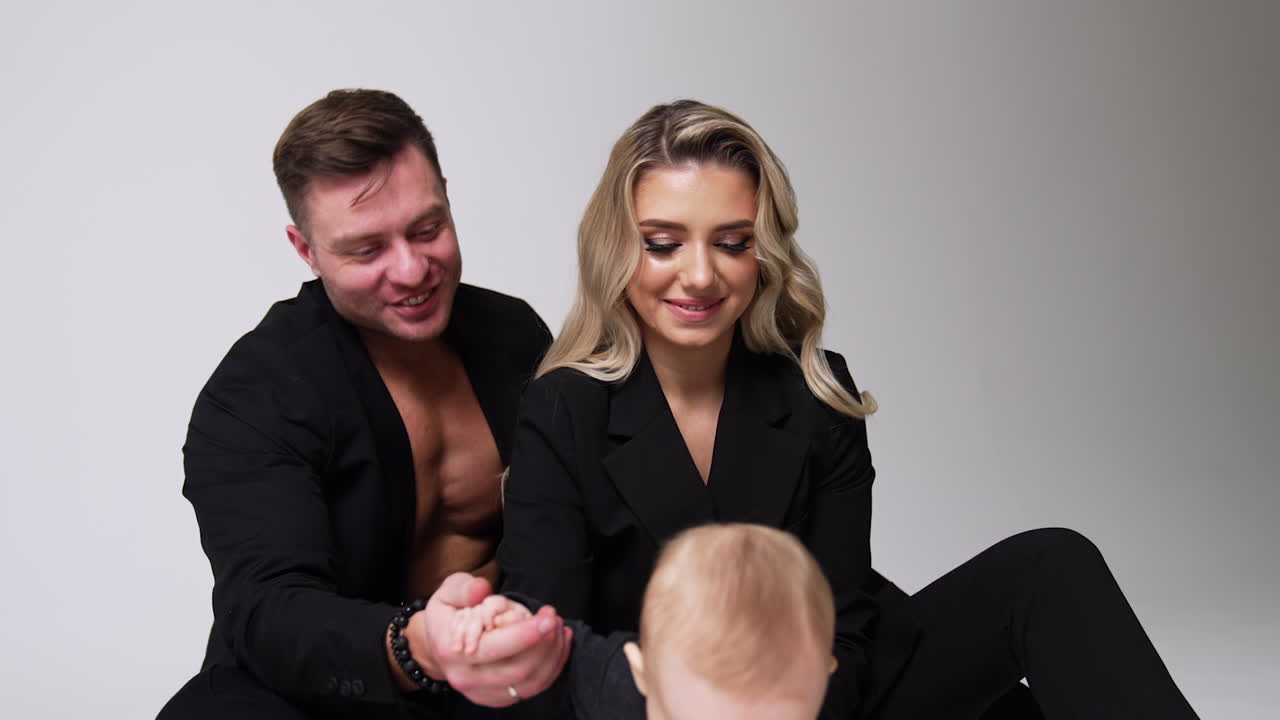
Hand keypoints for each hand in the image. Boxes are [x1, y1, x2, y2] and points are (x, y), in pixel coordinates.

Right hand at [411, 572, 573, 706]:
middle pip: (519, 669)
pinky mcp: (499, 699)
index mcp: (452, 651)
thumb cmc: (448, 616)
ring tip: (559, 628)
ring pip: (531, 682)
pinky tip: (560, 643)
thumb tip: (481, 590)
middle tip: (554, 617)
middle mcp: (467, 678)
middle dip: (546, 642)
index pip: (495, 648)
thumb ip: (464, 588)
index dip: (526, 633)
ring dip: (553, 654)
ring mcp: (484, 693)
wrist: (439, 648)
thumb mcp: (447, 593)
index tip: (548, 617)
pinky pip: (535, 688)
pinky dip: (553, 666)